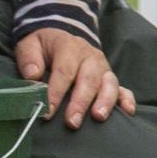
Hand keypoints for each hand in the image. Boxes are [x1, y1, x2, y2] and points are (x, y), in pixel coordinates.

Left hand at [13, 28, 135, 129]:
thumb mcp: (30, 45)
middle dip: (81, 102)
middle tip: (72, 122)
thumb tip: (33, 75)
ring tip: (98, 117)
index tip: (47, 112)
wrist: (62, 35)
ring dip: (105, 101)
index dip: (56, 92)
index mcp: (70, 47)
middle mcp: (91, 57)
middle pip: (89, 79)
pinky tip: (127, 112)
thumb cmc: (44, 46)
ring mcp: (103, 68)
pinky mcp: (110, 78)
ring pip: (109, 84)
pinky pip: (123, 88)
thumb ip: (29, 58)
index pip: (64, 71)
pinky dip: (126, 100)